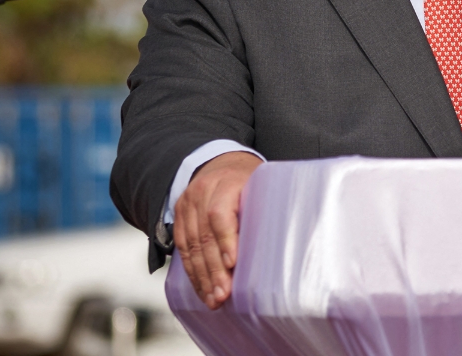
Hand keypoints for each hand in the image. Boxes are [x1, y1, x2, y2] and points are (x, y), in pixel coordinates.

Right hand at [174, 151, 261, 309]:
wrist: (221, 161)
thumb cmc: (250, 178)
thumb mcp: (262, 183)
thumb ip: (267, 206)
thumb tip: (283, 243)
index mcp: (226, 181)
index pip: (220, 214)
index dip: (226, 240)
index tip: (233, 264)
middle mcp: (202, 192)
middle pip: (204, 235)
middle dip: (214, 269)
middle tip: (223, 295)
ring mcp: (187, 204)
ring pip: (190, 245)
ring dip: (202, 276)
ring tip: (213, 299)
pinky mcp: (178, 216)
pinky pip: (181, 247)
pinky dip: (192, 271)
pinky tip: (201, 288)